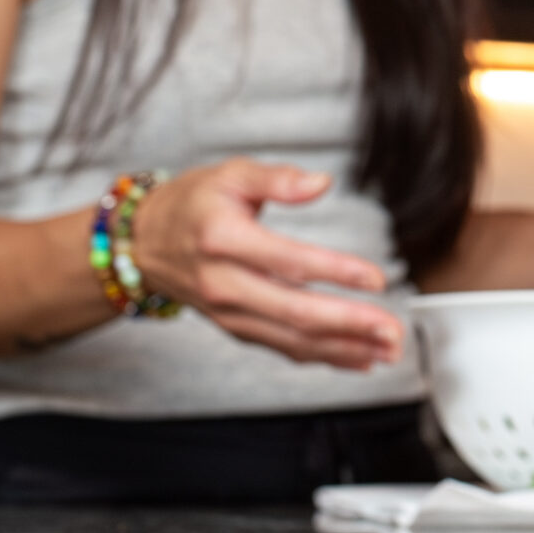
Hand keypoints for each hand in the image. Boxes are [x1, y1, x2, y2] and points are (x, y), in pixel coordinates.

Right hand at [129, 158, 403, 369]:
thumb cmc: (193, 204)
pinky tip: (359, 358)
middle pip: (295, 311)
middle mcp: (224, 284)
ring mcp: (229, 313)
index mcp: (224, 240)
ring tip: (388, 349)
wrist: (141, 244)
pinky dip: (323, 357)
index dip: (336, 272)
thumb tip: (321, 182)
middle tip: (392, 329)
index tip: (377, 278)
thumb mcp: (231, 174)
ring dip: (345, 348)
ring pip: (292, 339)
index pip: (289, 262)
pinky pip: (283, 347)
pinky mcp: (235, 328)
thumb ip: (278, 179)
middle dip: (350, 324)